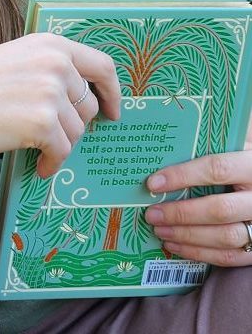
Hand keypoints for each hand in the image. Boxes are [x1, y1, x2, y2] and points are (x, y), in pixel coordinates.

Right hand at [0, 32, 120, 177]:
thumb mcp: (16, 61)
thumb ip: (48, 69)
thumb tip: (82, 98)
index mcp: (50, 44)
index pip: (102, 65)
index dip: (112, 92)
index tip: (112, 111)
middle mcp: (55, 63)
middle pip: (88, 105)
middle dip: (74, 125)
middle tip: (51, 137)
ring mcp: (50, 92)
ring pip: (77, 130)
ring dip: (60, 145)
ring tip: (38, 151)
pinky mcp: (42, 123)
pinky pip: (63, 151)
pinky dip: (53, 163)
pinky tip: (39, 166)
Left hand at [145, 147, 251, 266]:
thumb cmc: (247, 161)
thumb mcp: (239, 144)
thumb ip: (215, 142)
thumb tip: (172, 139)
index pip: (217, 169)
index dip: (183, 176)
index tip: (154, 183)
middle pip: (219, 209)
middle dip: (180, 214)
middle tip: (152, 214)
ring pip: (225, 237)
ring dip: (187, 236)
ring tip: (160, 230)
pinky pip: (230, 256)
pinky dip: (200, 253)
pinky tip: (176, 245)